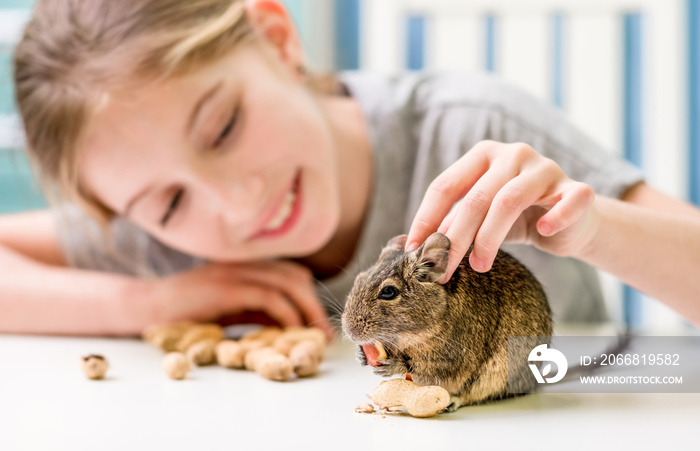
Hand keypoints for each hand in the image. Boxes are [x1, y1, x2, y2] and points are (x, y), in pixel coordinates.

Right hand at [140, 259, 333, 337]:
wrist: (145, 307)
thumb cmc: (185, 311)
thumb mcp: (229, 309)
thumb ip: (256, 310)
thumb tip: (288, 324)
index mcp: (246, 266)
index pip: (291, 273)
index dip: (310, 297)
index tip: (319, 324)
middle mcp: (243, 263)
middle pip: (295, 275)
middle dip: (314, 304)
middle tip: (323, 333)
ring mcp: (234, 271)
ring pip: (287, 283)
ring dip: (306, 310)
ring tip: (312, 335)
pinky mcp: (225, 286)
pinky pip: (267, 296)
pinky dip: (285, 314)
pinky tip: (289, 331)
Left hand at [405, 141, 596, 282]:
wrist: (571, 222)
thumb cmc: (516, 218)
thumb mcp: (479, 219)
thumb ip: (452, 223)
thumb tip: (416, 246)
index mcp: (483, 155)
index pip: (445, 185)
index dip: (426, 219)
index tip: (412, 251)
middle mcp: (513, 154)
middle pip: (475, 198)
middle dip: (454, 239)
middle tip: (440, 270)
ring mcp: (546, 168)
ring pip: (509, 200)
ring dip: (489, 239)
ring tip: (479, 267)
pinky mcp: (578, 189)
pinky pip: (568, 201)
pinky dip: (554, 218)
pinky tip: (542, 233)